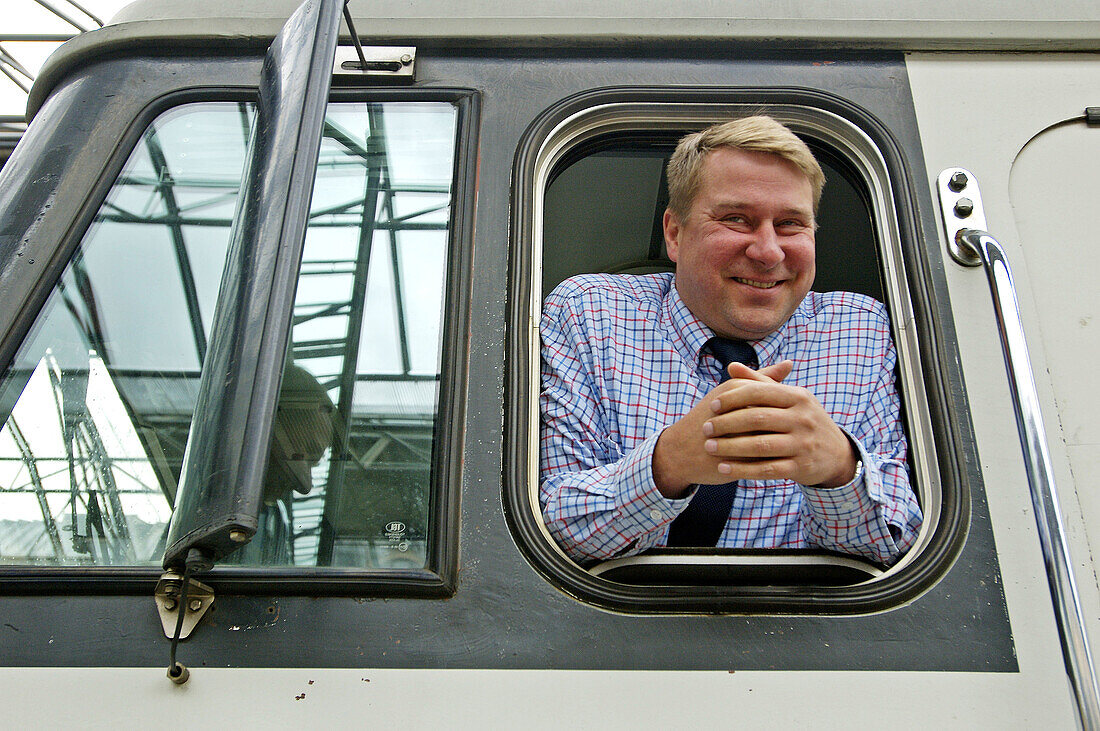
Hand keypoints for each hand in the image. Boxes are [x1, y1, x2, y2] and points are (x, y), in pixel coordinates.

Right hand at [651, 360, 794, 497]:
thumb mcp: (731, 393)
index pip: (775, 394)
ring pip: (774, 438)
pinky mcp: (737, 459)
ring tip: (780, 445)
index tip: (782, 415)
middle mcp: (737, 409)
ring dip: (782, 443)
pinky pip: (766, 459)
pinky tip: (775, 459)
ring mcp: (737, 436)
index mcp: (736, 390)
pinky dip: (774, 460)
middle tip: (786, 432)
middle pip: (776, 416)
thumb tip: (789, 363)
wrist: (680, 450)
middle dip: (785, 426)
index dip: (783, 406)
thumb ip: (761, 378)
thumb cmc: (709, 418)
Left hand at [701, 361, 857, 487]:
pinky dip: (743, 469)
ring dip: (730, 447)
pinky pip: (767, 469)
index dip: (733, 398)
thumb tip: (731, 366)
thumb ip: (760, 383)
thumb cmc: (802, 420)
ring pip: (760, 445)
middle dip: (726, 424)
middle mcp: (803, 419)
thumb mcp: (790, 398)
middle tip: (705, 429)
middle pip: (757, 418)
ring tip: (708, 447)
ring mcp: (803, 444)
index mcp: (798, 397)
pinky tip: (723, 468)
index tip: (712, 405)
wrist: (836, 453)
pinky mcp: (800, 467)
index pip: (760, 392)